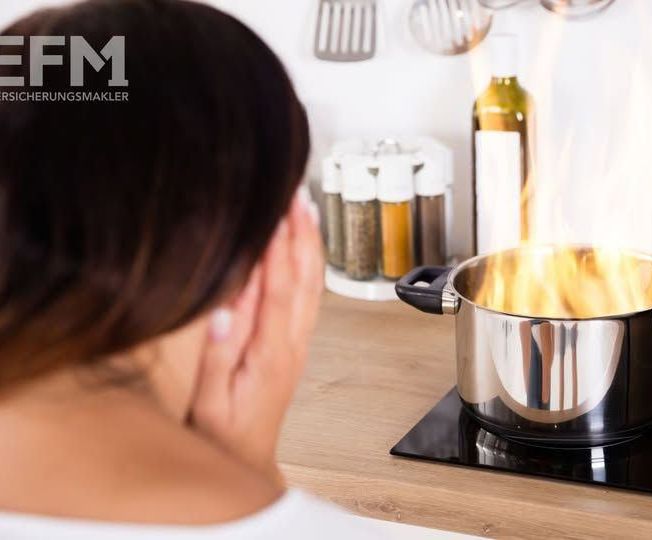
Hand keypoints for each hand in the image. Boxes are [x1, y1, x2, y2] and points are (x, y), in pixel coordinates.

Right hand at [190, 190, 323, 484]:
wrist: (247, 459)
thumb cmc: (224, 434)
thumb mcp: (209, 402)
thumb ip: (217, 357)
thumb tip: (225, 310)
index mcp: (271, 353)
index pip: (278, 289)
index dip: (277, 249)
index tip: (276, 214)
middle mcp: (292, 343)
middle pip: (305, 279)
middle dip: (303, 233)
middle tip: (298, 196)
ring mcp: (297, 342)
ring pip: (312, 284)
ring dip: (310, 244)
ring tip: (305, 209)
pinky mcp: (294, 343)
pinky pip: (307, 295)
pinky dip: (307, 265)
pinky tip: (302, 248)